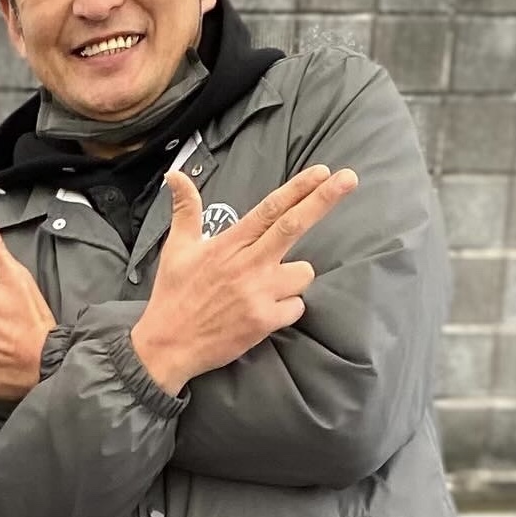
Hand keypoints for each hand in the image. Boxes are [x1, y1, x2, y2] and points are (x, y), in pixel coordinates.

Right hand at [130, 166, 356, 394]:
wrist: (167, 345)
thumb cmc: (173, 295)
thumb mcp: (176, 249)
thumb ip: (185, 210)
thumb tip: (174, 175)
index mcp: (228, 244)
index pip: (269, 209)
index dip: (298, 188)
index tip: (322, 171)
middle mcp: (247, 264)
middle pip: (293, 225)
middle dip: (323, 199)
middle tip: (348, 179)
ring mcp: (258, 293)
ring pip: (303, 273)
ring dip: (293, 277)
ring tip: (266, 287)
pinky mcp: (264, 321)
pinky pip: (297, 306)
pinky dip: (286, 308)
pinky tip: (264, 312)